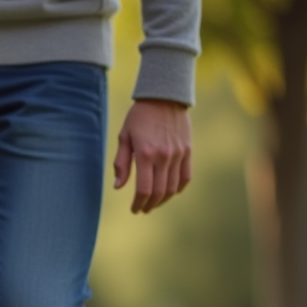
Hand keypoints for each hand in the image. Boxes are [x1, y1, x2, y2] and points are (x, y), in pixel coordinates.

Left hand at [113, 99, 191, 213]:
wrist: (165, 97)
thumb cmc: (139, 117)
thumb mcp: (124, 137)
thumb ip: (121, 163)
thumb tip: (118, 187)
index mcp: (145, 154)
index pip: (144, 189)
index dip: (138, 203)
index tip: (134, 209)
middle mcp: (164, 156)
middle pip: (159, 192)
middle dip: (149, 205)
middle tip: (142, 209)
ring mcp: (178, 154)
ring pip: (173, 188)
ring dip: (163, 200)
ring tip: (154, 203)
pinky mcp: (188, 151)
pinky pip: (186, 177)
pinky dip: (178, 188)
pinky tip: (170, 192)